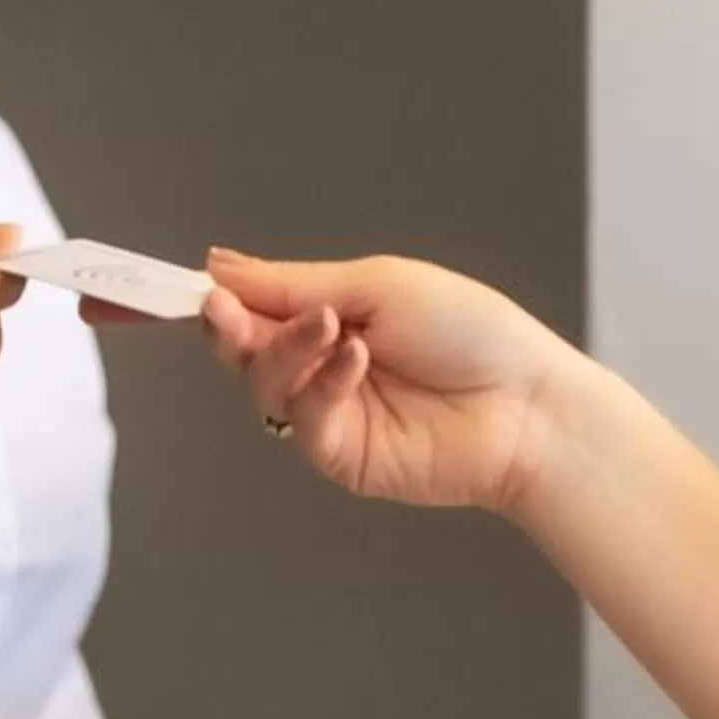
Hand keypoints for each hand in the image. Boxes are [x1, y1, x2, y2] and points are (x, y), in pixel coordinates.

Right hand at [200, 251, 579, 514]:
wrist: (529, 405)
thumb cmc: (472, 333)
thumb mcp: (376, 284)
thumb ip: (290, 282)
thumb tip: (217, 266)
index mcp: (324, 314)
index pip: (250, 305)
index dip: (217, 297)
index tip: (189, 285)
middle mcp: (316, 363)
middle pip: (240, 347)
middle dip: (229, 326)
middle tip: (226, 310)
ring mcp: (324, 410)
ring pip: (263, 382)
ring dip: (285, 349)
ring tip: (329, 329)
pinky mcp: (336, 453)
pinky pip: (302, 418)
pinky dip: (322, 385)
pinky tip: (356, 361)